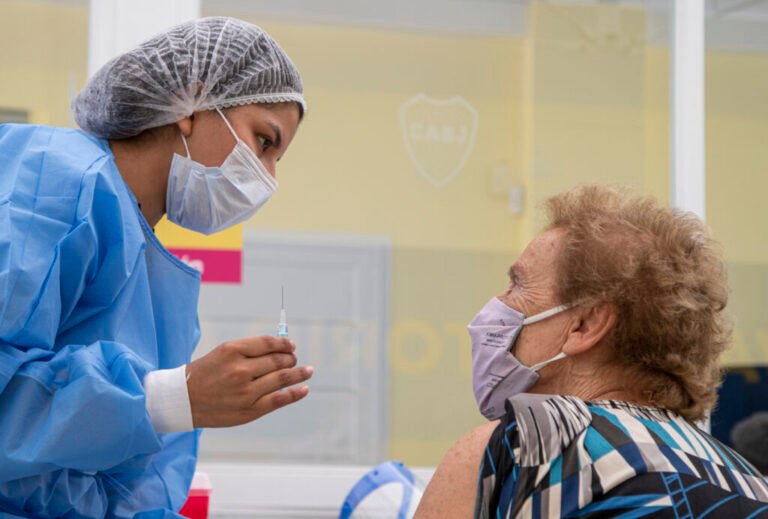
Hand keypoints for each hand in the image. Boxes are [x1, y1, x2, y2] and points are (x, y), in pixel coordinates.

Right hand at [186, 336, 312, 427]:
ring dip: (299, 373)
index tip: (291, 345)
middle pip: (277, 360)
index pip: (268, 343)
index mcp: (232, 351)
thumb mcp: (222, 353)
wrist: (182, 400)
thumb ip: (249, 350)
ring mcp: (246, 392)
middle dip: (290, 358)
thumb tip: (279, 348)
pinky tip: (304, 389)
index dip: (284, 344)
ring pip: (281, 378)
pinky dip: (295, 394)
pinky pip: (278, 400)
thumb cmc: (204, 374)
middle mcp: (240, 370)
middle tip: (294, 359)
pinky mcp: (249, 410)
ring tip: (308, 370)